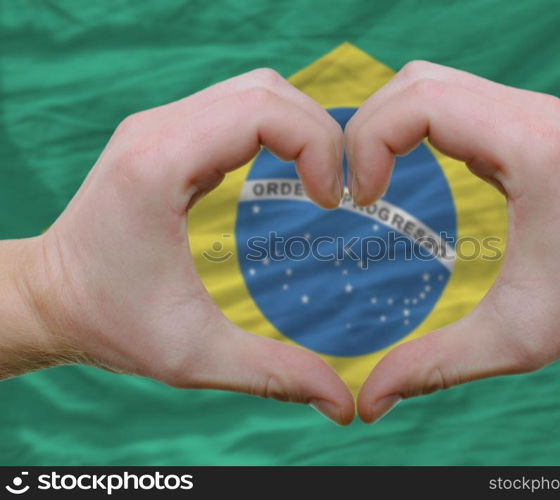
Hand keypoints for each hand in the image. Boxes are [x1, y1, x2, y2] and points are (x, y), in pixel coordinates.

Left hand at [1, 69, 353, 424]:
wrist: (48, 299)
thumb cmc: (110, 322)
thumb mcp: (194, 356)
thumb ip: (273, 375)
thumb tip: (342, 403)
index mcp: (160, 166)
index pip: (263, 111)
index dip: (317, 146)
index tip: (332, 202)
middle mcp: (157, 130)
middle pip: (266, 90)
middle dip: (318, 132)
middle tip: (336, 191)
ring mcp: (158, 126)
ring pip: (253, 89)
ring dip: (298, 125)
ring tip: (319, 179)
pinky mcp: (163, 135)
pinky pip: (234, 107)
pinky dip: (274, 128)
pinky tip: (285, 171)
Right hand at [347, 61, 559, 422]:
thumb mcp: (511, 343)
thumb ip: (433, 367)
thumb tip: (368, 402)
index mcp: (529, 150)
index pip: (422, 103)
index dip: (370, 142)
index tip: (362, 200)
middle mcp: (529, 114)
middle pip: (416, 82)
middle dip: (366, 128)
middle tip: (355, 190)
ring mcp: (527, 110)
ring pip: (428, 81)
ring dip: (385, 121)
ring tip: (370, 177)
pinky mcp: (521, 120)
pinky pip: (448, 97)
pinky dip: (410, 122)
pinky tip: (401, 167)